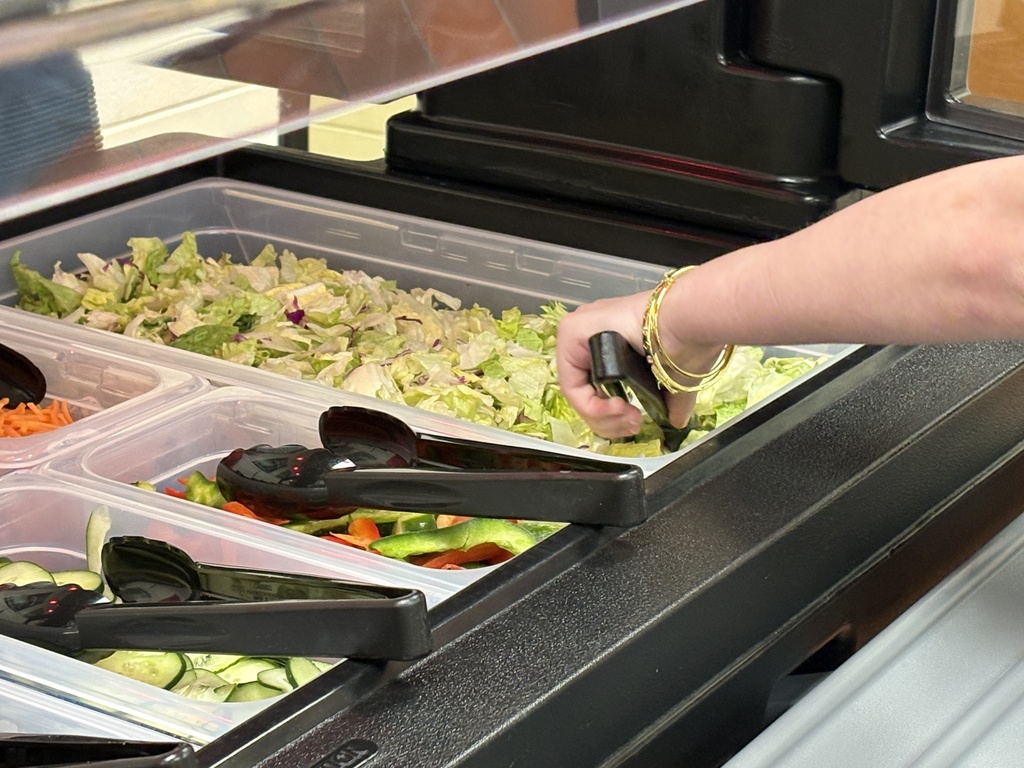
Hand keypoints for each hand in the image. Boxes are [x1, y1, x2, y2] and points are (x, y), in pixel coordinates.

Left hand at [557, 286, 727, 439]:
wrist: (690, 320)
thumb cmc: (688, 341)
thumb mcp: (675, 381)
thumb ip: (672, 402)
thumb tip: (677, 421)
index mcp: (611, 340)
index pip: (596, 389)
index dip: (613, 416)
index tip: (635, 424)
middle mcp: (591, 334)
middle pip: (586, 394)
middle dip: (610, 420)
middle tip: (633, 425)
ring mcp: (578, 331)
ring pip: (577, 393)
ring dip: (604, 417)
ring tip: (631, 418)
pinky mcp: (571, 331)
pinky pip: (572, 383)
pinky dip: (591, 405)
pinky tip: (617, 406)